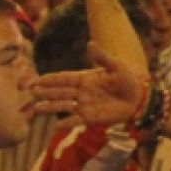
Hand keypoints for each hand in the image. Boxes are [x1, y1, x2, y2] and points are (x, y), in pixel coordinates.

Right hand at [32, 51, 148, 128]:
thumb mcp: (116, 67)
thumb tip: (90, 44)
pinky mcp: (91, 118)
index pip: (64, 78)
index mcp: (85, 79)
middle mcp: (81, 92)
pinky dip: (66, 123)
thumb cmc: (127, 81)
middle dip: (46, 92)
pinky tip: (56, 126)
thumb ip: (102, 57)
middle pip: (60, 92)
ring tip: (37, 108)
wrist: (138, 99)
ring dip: (51, 107)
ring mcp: (85, 106)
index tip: (37, 80)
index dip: (51, 79)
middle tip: (31, 92)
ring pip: (63, 106)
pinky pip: (76, 121)